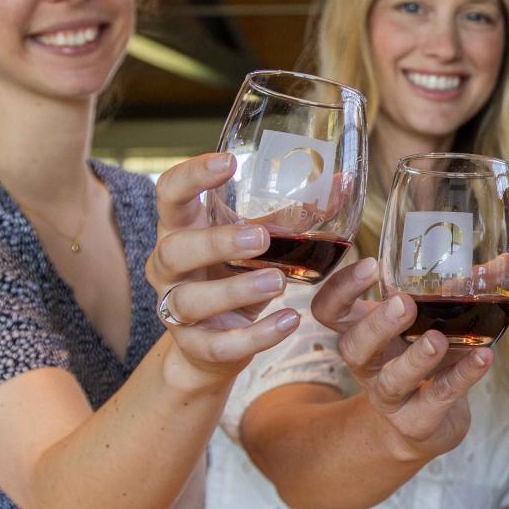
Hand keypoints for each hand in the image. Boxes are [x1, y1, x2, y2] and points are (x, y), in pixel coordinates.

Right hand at [145, 153, 303, 387]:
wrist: (210, 345)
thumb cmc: (232, 274)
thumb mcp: (256, 242)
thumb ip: (289, 217)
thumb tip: (340, 183)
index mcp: (181, 229)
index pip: (170, 193)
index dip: (192, 175)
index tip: (229, 163)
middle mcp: (168, 268)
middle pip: (175, 249)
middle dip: (216, 242)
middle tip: (261, 237)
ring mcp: (175, 310)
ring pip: (192, 300)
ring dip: (236, 291)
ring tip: (278, 282)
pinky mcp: (197, 346)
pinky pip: (221, 344)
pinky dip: (256, 336)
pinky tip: (287, 322)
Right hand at [308, 257, 495, 463]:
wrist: (424, 426)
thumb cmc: (423, 360)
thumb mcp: (429, 323)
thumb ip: (458, 292)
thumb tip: (503, 262)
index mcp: (361, 333)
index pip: (329, 310)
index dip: (340, 289)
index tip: (370, 264)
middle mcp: (369, 366)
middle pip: (353, 347)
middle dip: (376, 325)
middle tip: (402, 303)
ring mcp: (390, 397)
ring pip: (392, 380)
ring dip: (416, 358)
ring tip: (438, 339)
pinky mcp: (419, 422)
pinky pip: (437, 398)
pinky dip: (462, 376)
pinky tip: (483, 357)